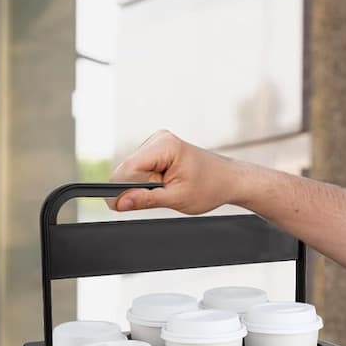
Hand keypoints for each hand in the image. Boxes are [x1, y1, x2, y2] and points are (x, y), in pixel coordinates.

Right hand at [110, 130, 243, 214]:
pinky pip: (140, 169)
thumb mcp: (177, 198)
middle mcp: (159, 139)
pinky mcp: (157, 150)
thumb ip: (146, 200)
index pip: (128, 168)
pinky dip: (148, 181)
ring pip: (131, 170)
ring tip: (168, 189)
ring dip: (143, 185)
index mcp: (165, 146)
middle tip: (161, 196)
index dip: (120, 189)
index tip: (118, 206)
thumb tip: (120, 202)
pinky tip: (165, 183)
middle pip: (127, 169)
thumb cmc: (210, 186)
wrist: (228, 179)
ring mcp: (157, 142)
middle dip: (136, 188)